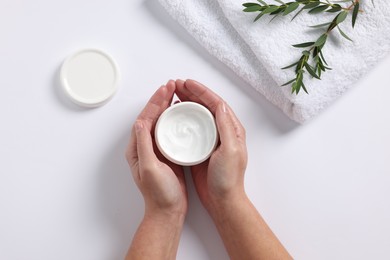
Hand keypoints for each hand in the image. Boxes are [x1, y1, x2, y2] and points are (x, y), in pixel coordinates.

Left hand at [126, 81, 187, 216]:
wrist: (168, 211)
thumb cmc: (159, 194)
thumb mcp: (150, 169)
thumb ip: (144, 146)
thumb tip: (141, 122)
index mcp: (137, 148)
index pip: (145, 118)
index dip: (155, 102)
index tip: (165, 90)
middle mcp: (145, 146)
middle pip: (152, 116)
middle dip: (161, 99)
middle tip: (172, 85)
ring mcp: (156, 149)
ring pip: (161, 122)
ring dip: (168, 106)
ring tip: (177, 93)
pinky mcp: (167, 154)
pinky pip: (170, 131)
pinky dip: (175, 119)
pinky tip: (183, 114)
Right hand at [175, 79, 247, 210]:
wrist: (222, 200)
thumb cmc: (228, 178)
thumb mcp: (230, 150)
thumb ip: (226, 127)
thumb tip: (220, 104)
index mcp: (232, 129)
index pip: (216, 103)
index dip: (202, 91)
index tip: (187, 83)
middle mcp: (222, 131)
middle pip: (205, 106)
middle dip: (192, 93)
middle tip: (176, 85)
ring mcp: (211, 139)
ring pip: (197, 115)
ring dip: (186, 103)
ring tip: (173, 95)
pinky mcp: (201, 148)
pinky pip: (191, 128)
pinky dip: (183, 119)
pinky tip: (173, 116)